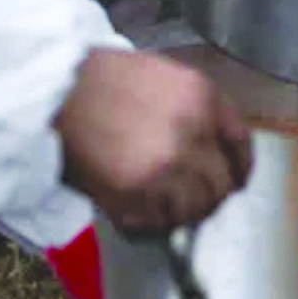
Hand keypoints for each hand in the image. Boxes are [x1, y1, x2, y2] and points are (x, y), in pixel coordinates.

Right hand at [55, 47, 253, 235]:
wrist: (57, 93)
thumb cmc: (104, 79)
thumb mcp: (164, 75)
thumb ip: (197, 108)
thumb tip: (213, 145)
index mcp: (203, 99)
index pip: (241, 144)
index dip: (240, 167)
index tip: (237, 179)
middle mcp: (192, 134)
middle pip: (221, 184)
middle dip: (211, 195)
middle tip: (195, 199)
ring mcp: (164, 168)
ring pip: (193, 209)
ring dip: (182, 213)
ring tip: (164, 207)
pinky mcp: (134, 195)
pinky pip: (158, 222)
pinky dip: (152, 223)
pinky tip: (140, 211)